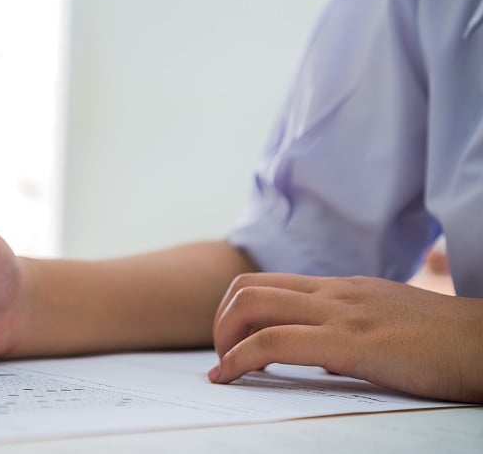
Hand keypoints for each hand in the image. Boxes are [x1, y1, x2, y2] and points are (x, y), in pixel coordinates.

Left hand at [209, 273, 482, 402]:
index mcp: (340, 288)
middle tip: (222, 356)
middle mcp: (332, 292)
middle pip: (247, 287)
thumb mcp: (383, 323)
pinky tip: (231, 378)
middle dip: (220, 322)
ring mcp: (339, 312)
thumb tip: (316, 350)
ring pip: (251, 306)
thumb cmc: (441, 342)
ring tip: (223, 370)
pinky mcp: (348, 342)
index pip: (267, 282)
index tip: (230, 341)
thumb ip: (346, 327)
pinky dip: (238, 360)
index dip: (236, 310)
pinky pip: (272, 343)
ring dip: (222, 337)